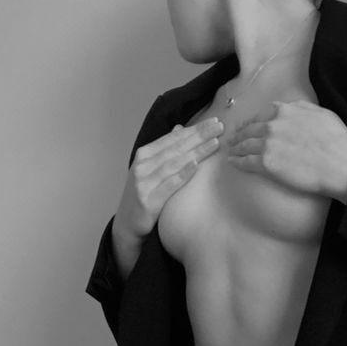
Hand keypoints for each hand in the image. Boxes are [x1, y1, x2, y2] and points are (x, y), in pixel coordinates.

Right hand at [114, 116, 224, 238]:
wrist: (127, 223)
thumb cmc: (144, 194)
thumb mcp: (151, 169)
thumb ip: (165, 150)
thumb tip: (180, 129)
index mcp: (144, 154)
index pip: (173, 138)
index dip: (194, 129)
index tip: (214, 121)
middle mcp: (142, 165)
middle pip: (175, 147)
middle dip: (199, 135)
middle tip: (220, 127)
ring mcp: (144, 182)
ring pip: (174, 163)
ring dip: (196, 151)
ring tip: (214, 143)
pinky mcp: (148, 200)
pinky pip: (169, 185)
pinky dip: (182, 174)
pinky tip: (196, 165)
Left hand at [225, 99, 346, 202]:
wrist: (338, 165)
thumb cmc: (337, 141)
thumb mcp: (322, 113)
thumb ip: (302, 108)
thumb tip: (291, 107)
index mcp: (285, 111)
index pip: (263, 114)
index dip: (254, 120)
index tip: (250, 125)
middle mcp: (273, 125)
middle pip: (250, 129)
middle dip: (240, 133)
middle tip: (233, 138)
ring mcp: (267, 145)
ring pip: (244, 144)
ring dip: (236, 147)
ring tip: (231, 150)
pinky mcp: (266, 164)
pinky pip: (246, 162)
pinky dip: (237, 161)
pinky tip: (232, 162)